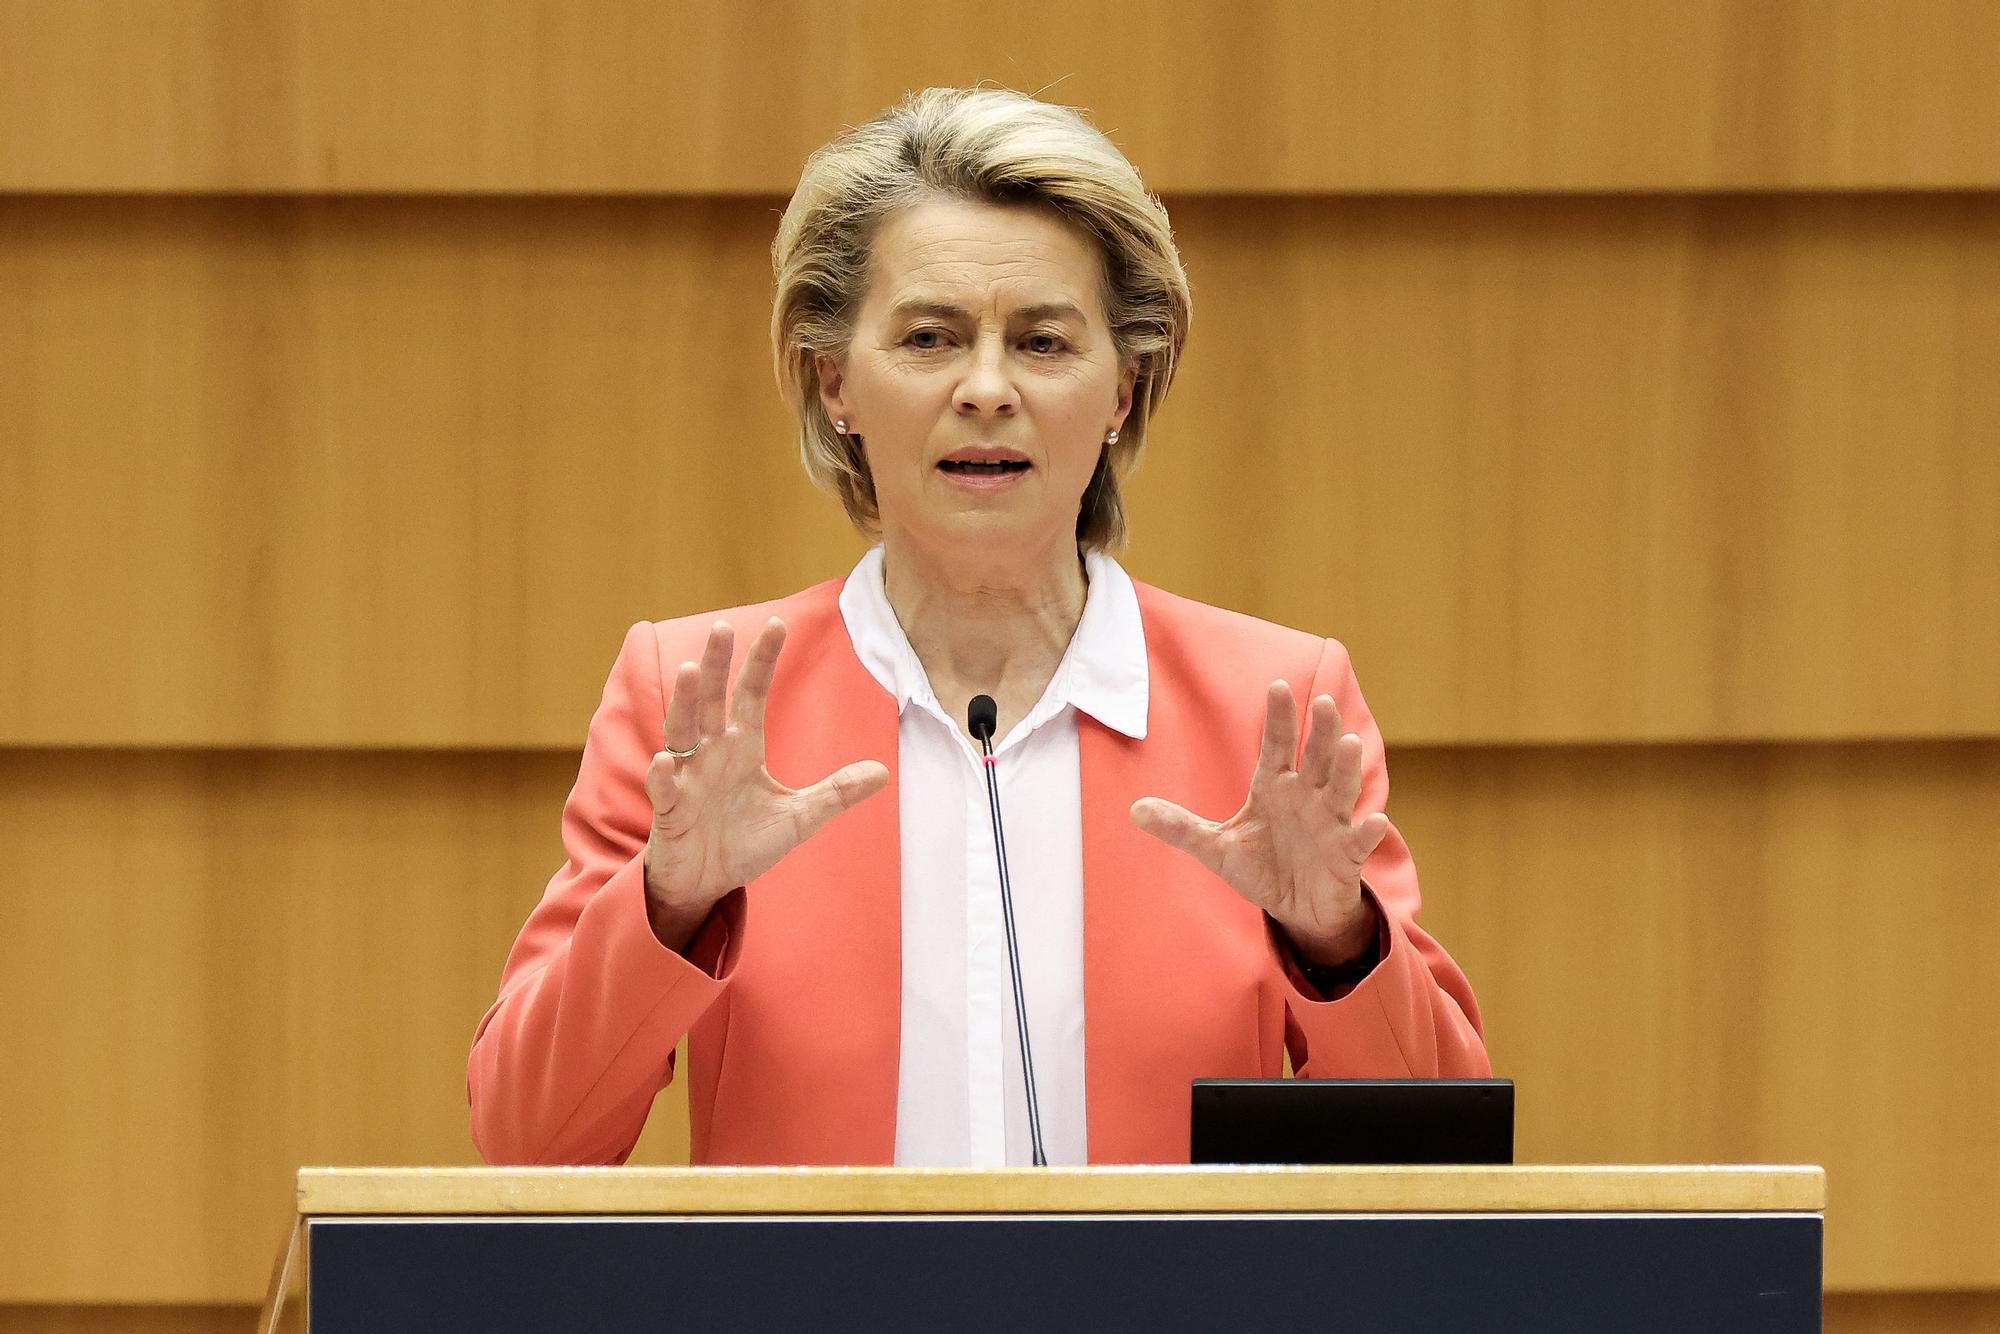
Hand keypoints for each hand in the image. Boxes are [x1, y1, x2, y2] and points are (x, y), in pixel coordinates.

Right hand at [642, 618, 888, 948]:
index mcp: (741, 748)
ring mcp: (688, 780)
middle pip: (712, 701)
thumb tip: (884, 772)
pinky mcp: (671, 814)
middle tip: (722, 628)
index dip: (763, 662)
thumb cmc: (744, 843)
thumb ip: (836, 792)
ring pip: (682, 732)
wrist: (707, 884)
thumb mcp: (799, 817)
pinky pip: (666, 790)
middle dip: (717, 666)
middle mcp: (711, 755)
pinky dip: (665, 775)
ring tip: (691, 671)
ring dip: (685, 703)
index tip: (777, 625)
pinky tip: (668, 759)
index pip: (752, 695)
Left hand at [1130, 682, 1388, 964]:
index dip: (1278, 719)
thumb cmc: (1262, 867)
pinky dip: (1367, 832)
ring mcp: (1329, 824)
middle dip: (1319, 732)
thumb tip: (1133, 810)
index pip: (1276, 747)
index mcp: (1275, 787)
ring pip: (1340, 790)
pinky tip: (1376, 820)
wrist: (1296, 909)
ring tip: (1349, 743)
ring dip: (1345, 768)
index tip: (1276, 686)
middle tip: (1323, 701)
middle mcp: (1306, 797)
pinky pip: (1357, 841)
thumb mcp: (1216, 848)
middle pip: (1314, 759)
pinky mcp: (1345, 856)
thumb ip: (1180, 827)